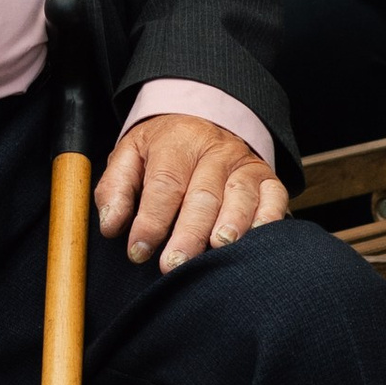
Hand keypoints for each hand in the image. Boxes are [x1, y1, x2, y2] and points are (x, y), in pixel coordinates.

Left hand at [94, 113, 288, 271]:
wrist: (204, 120)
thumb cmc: (163, 149)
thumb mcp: (130, 156)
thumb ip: (115, 189)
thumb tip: (111, 226)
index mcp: (177, 142)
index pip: (164, 183)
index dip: (151, 220)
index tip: (138, 251)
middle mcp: (215, 151)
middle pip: (202, 194)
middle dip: (189, 233)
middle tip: (174, 264)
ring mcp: (244, 164)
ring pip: (239, 196)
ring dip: (230, 226)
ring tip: (216, 250)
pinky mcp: (267, 179)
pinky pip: (274, 199)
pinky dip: (267, 220)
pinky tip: (254, 242)